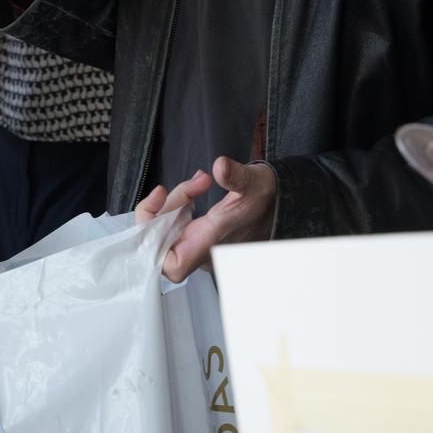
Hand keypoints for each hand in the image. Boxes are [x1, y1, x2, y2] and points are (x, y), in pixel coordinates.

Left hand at [135, 156, 277, 281]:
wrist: (278, 205)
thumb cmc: (265, 198)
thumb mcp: (253, 182)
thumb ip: (236, 176)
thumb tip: (221, 167)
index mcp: (211, 243)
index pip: (172, 266)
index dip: (154, 246)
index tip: (159, 213)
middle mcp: (201, 250)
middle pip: (160, 243)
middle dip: (160, 212)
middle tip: (183, 187)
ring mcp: (198, 245)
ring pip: (166, 231)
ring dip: (171, 205)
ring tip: (196, 185)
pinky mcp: (197, 236)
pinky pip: (174, 226)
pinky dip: (176, 207)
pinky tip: (192, 192)